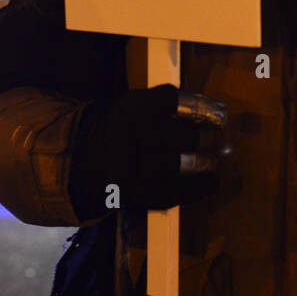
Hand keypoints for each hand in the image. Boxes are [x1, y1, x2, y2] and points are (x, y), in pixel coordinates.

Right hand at [68, 84, 221, 219]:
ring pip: (188, 165)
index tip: (216, 114)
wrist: (79, 165)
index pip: (174, 101)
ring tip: (215, 160)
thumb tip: (202, 109)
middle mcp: (138, 138)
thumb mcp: (126, 106)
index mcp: (132, 110)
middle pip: (188, 137)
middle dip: (206, 138)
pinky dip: (201, 187)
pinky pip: (182, 191)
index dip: (200, 107)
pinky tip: (211, 182)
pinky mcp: (145, 194)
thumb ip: (158, 104)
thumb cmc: (112, 130)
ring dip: (208, 163)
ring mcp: (142, 169)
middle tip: (217, 139)